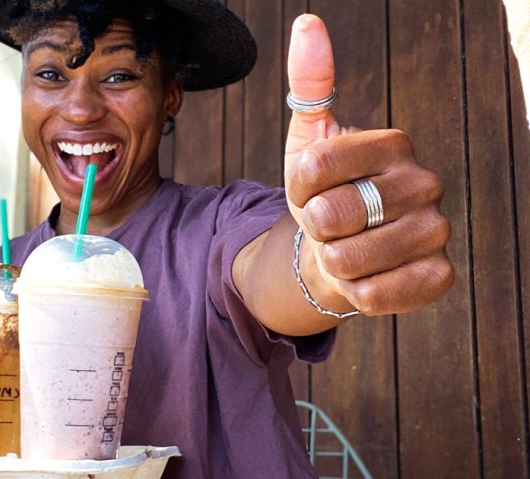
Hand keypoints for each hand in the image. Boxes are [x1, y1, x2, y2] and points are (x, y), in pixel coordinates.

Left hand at [283, 14, 453, 315]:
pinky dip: (354, 292)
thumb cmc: (324, 195)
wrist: (341, 251)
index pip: (312, 167)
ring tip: (344, 249)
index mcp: (393, 144)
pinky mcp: (438, 277)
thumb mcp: (307, 142)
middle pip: (329, 216)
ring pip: (346, 259)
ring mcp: (436, 231)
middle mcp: (424, 183)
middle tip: (330, 225)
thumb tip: (308, 23)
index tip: (310, 189)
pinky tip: (364, 277)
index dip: (295, 187)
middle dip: (312, 228)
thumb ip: (309, 84)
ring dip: (330, 262)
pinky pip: (373, 295)